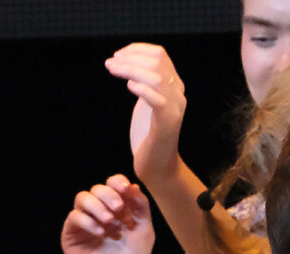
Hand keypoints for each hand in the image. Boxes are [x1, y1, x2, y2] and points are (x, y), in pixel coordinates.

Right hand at [62, 174, 155, 253]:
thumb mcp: (144, 232)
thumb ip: (141, 208)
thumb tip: (132, 185)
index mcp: (117, 210)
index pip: (112, 185)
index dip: (117, 182)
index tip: (125, 188)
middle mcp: (100, 213)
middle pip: (96, 189)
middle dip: (108, 195)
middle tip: (118, 209)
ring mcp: (84, 223)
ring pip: (82, 198)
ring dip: (97, 207)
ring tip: (110, 223)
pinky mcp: (71, 235)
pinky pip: (74, 217)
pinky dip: (88, 221)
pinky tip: (100, 234)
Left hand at [104, 43, 188, 186]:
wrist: (158, 167)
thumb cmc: (148, 135)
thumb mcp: (146, 102)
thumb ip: (144, 83)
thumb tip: (127, 62)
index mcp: (174, 86)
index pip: (160, 55)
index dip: (137, 50)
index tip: (118, 55)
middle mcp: (178, 94)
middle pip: (157, 62)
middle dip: (131, 58)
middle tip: (110, 63)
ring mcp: (175, 108)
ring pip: (156, 78)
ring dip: (130, 69)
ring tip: (112, 69)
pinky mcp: (168, 124)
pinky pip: (158, 100)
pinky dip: (142, 89)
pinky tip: (129, 86)